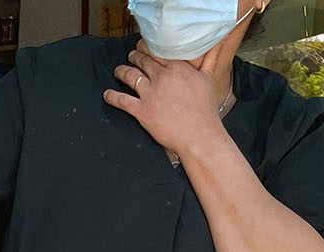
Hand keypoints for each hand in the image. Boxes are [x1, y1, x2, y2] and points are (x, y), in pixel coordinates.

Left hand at [104, 42, 228, 160]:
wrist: (198, 135)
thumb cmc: (206, 109)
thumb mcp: (209, 79)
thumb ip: (210, 59)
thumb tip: (216, 44)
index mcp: (177, 67)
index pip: (158, 51)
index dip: (149, 47)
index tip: (144, 46)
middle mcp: (161, 77)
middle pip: (143, 61)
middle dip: (135, 57)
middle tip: (131, 55)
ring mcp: (150, 94)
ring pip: (131, 76)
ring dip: (122, 71)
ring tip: (118, 70)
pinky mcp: (142, 111)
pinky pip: (123, 101)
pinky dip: (112, 97)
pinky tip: (106, 94)